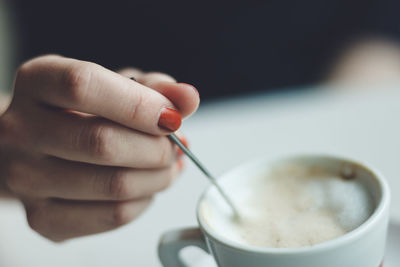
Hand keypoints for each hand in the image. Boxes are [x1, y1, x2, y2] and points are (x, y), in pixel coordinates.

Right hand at [0, 55, 198, 240]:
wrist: (40, 146)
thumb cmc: (83, 111)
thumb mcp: (116, 85)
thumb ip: (155, 88)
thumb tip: (188, 98)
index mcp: (38, 81)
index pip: (84, 86)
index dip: (139, 104)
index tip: (172, 118)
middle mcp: (21, 130)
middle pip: (102, 143)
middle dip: (157, 148)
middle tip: (174, 146)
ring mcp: (26, 178)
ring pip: (114, 185)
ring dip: (158, 177)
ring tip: (166, 166)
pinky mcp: (42, 218)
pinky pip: (113, 215)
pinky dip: (144, 201)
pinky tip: (146, 186)